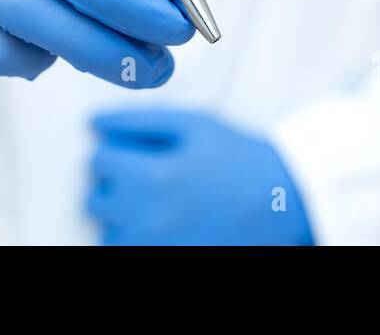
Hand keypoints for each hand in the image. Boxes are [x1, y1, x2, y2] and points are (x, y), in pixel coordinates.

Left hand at [86, 108, 313, 244]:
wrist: (283, 205)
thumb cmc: (239, 160)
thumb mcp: (194, 125)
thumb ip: (139, 120)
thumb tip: (95, 122)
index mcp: (153, 177)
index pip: (98, 161)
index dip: (114, 151)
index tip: (133, 153)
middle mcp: (148, 218)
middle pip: (96, 200)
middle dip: (114, 185)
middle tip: (144, 177)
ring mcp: (155, 247)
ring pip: (107, 233)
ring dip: (120, 217)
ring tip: (154, 204)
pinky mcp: (165, 259)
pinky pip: (125, 251)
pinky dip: (134, 239)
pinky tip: (161, 225)